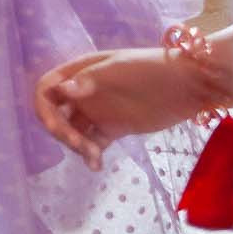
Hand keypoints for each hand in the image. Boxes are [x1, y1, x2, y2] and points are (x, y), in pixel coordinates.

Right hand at [35, 44, 226, 169]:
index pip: (47, 89)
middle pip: (56, 114)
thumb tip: (61, 90)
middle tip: (80, 146)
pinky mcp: (113, 128)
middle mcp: (83, 92)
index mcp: (79, 72)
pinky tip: (97, 165)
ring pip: (72, 131)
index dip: (44, 108)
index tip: (55, 126)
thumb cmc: (151, 68)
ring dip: (75, 146)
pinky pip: (92, 144)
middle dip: (61, 132)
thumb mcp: (118, 69)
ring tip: (93, 157)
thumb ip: (89, 80)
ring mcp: (98, 111)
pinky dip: (90, 155)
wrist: (188, 85)